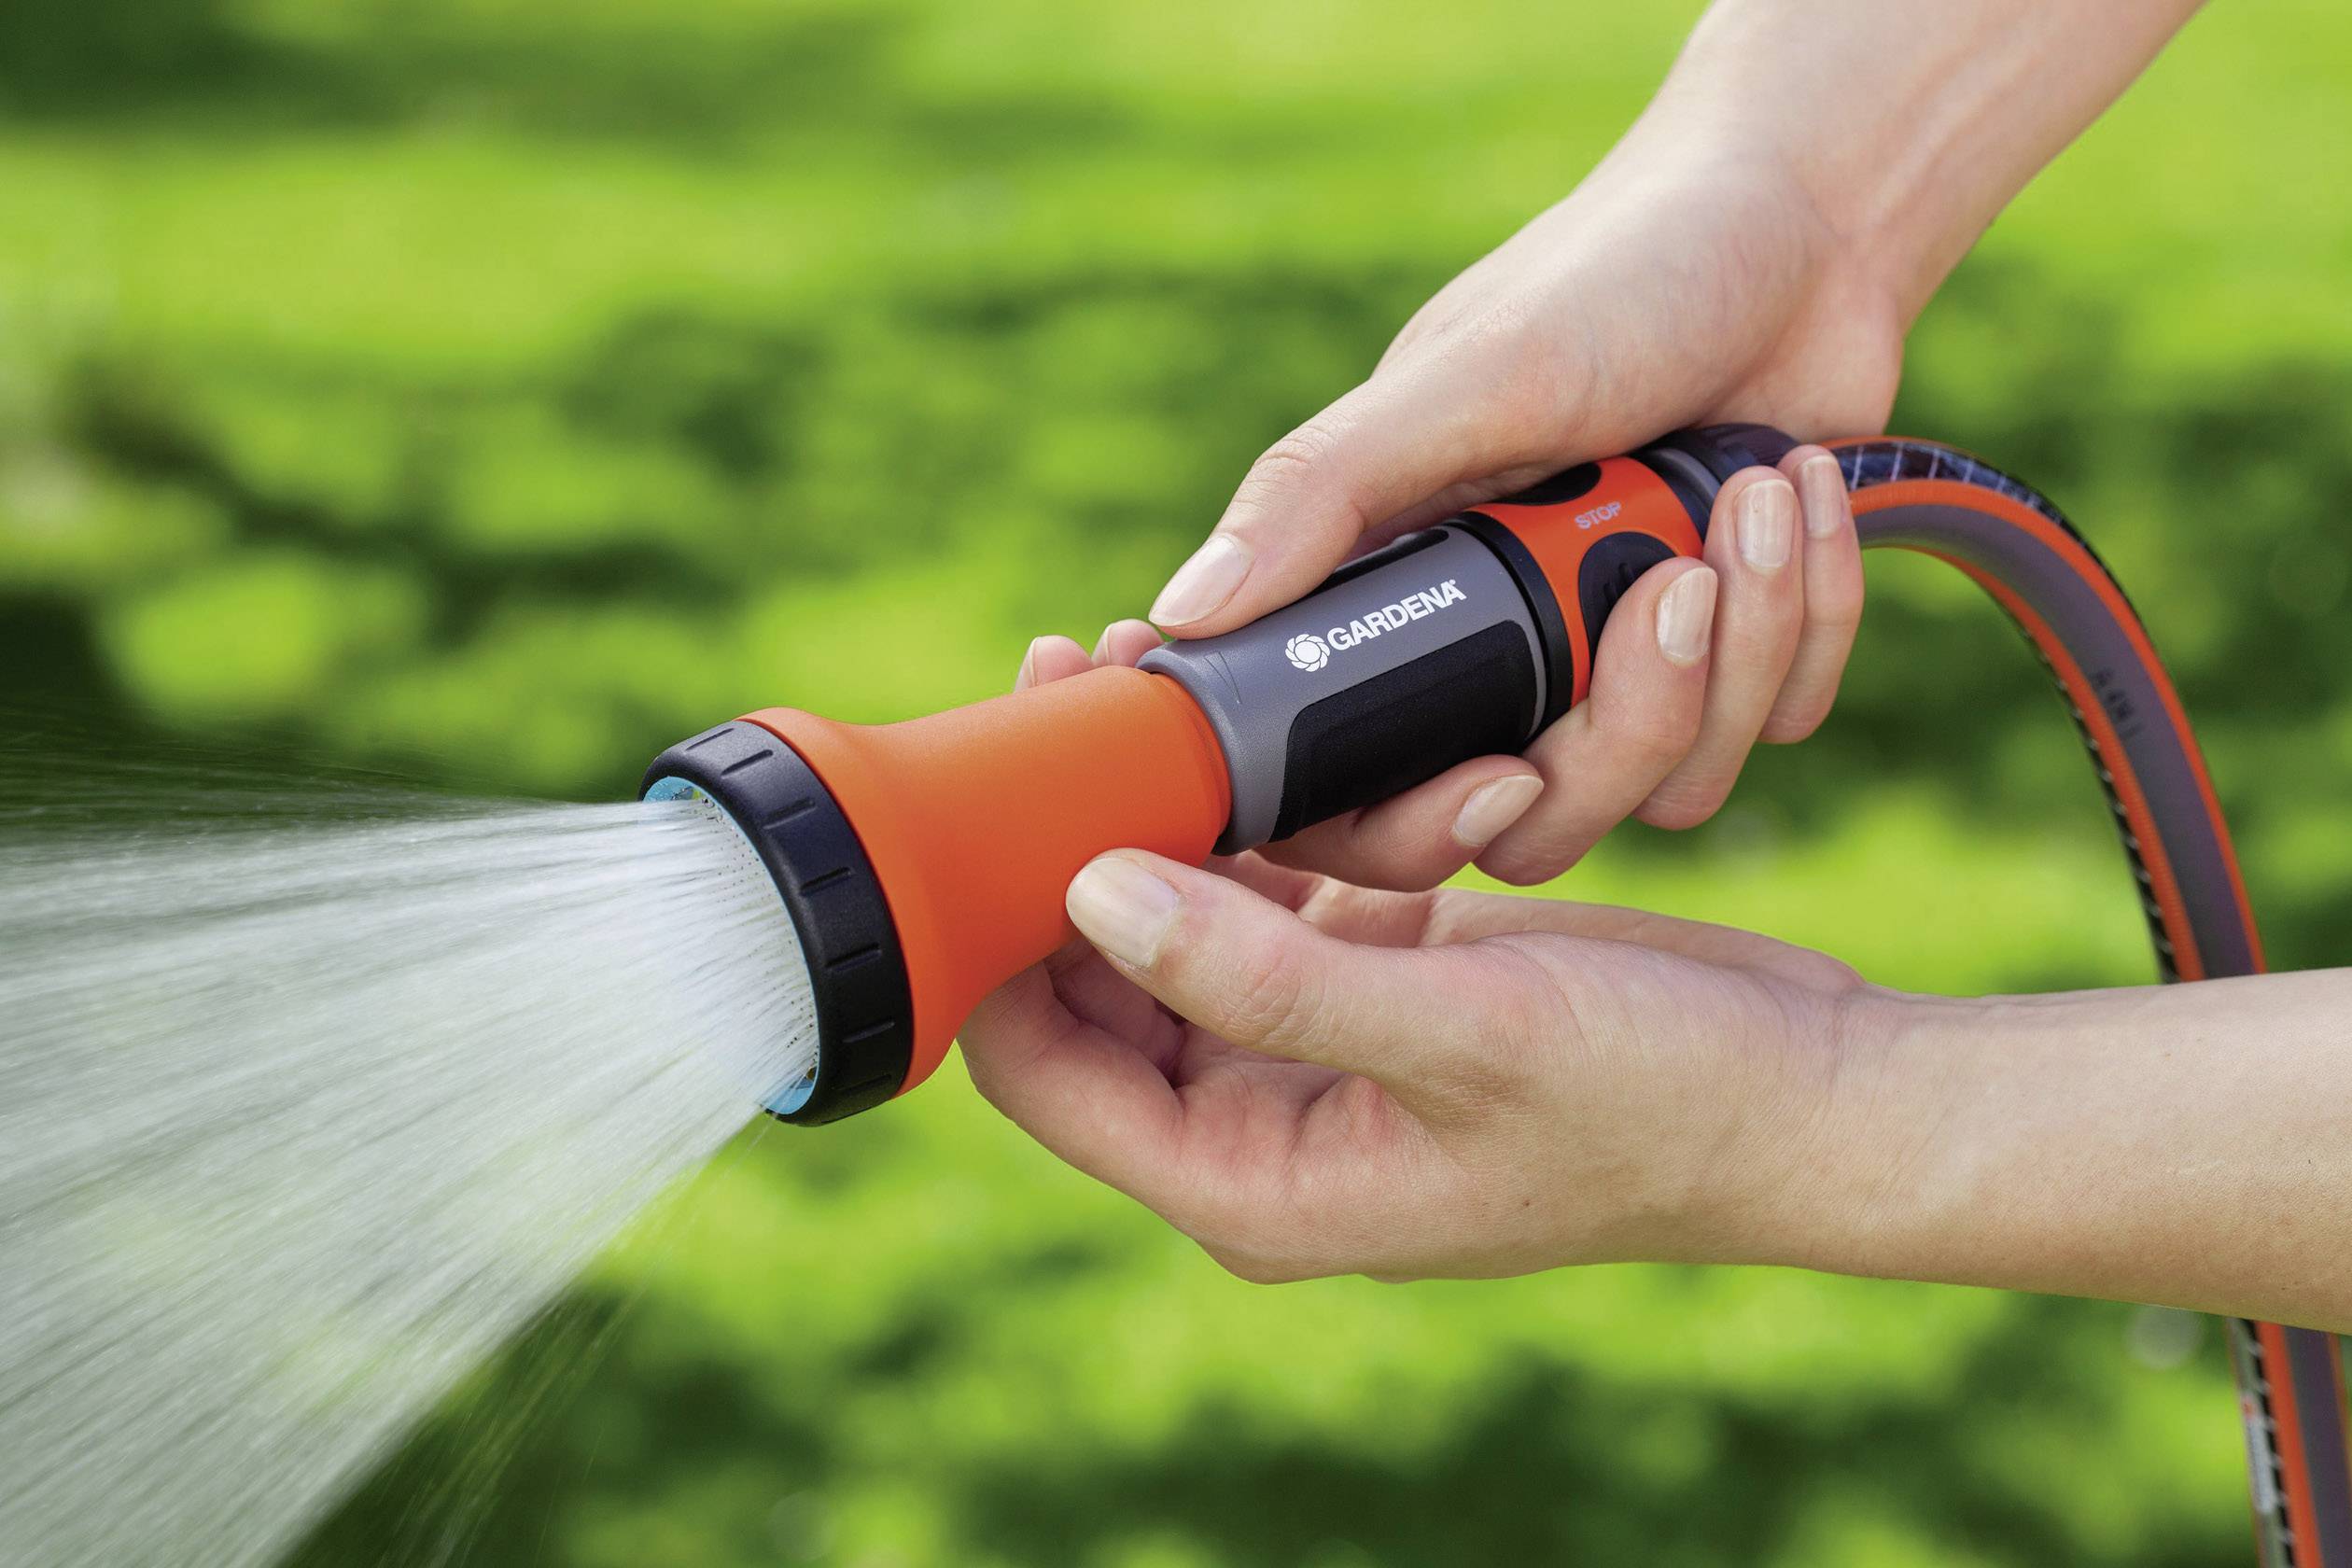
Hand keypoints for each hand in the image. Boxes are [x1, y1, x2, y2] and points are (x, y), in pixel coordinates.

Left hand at [963, 632, 1867, 1282]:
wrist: (1811, 1093)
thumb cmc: (1661, 1096)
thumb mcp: (1462, 1031)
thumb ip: (1265, 979)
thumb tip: (1086, 893)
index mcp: (1251, 1184)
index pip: (1045, 1070)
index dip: (1003, 926)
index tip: (1010, 772)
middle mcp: (1262, 1131)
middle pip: (1095, 986)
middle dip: (1079, 843)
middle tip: (1081, 688)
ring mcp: (1318, 1059)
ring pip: (1184, 924)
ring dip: (1171, 813)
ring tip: (1164, 678)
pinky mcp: (1379, 988)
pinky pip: (1276, 897)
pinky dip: (1269, 819)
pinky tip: (1271, 729)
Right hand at [1145, 137, 1877, 888]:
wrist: (1805, 234)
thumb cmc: (1615, 280)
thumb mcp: (1464, 378)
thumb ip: (1322, 496)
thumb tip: (1178, 619)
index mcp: (1400, 605)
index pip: (1357, 799)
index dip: (1414, 826)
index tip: (1503, 772)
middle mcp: (1500, 663)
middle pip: (1535, 822)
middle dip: (1628, 721)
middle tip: (1673, 584)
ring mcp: (1619, 677)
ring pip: (1671, 790)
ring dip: (1740, 644)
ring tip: (1751, 494)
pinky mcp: (1734, 668)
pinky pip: (1775, 727)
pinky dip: (1808, 614)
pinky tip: (1793, 494)